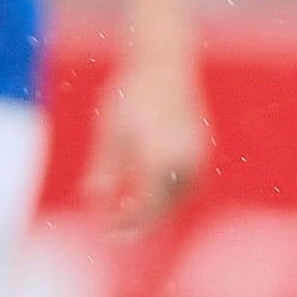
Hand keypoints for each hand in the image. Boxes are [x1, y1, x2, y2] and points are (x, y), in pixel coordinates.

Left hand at [84, 57, 208, 233]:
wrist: (164, 64)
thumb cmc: (130, 96)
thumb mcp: (108, 133)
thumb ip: (102, 171)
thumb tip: (93, 203)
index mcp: (159, 160)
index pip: (145, 210)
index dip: (125, 225)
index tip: (107, 232)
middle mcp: (185, 162)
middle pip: (164, 209)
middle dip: (141, 223)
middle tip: (116, 231)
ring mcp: (199, 156)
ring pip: (178, 199)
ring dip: (157, 211)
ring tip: (130, 212)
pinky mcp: (203, 150)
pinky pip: (188, 184)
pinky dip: (170, 195)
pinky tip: (149, 191)